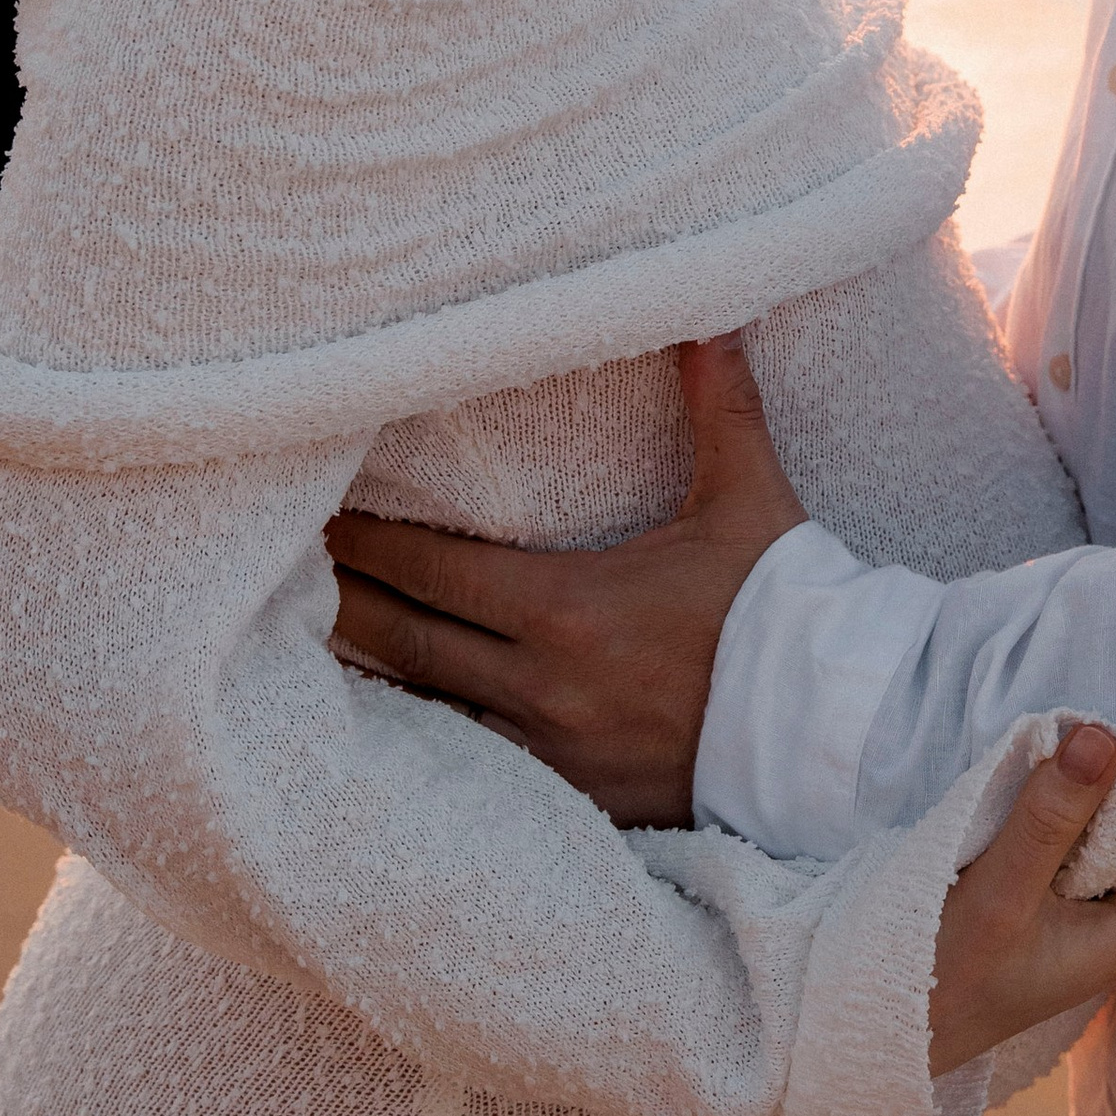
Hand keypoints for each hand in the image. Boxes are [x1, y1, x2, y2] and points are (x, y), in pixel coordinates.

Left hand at [327, 331, 805, 825]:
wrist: (839, 731)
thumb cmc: (787, 607)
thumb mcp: (750, 498)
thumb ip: (719, 404)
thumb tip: (711, 311)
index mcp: (568, 606)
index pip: (428, 571)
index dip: (363, 543)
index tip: (313, 519)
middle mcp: (541, 685)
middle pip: (400, 642)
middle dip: (340, 603)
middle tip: (276, 576)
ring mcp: (549, 754)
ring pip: (421, 716)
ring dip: (367, 681)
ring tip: (302, 653)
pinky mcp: (572, 804)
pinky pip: (467, 777)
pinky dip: (420, 749)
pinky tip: (378, 738)